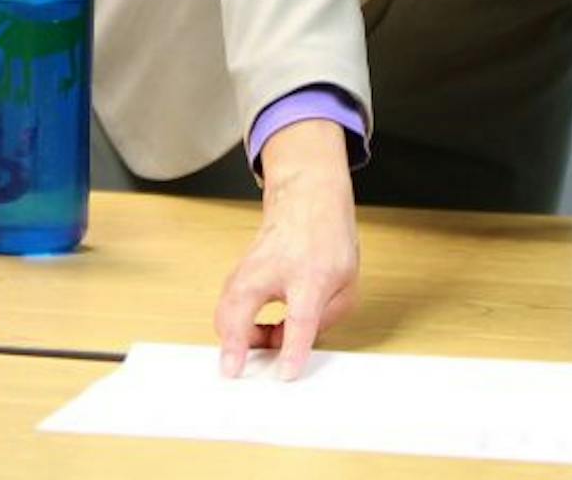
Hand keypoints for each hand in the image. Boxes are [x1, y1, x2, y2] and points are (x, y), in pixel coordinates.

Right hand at [213, 119, 358, 380]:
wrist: (306, 199)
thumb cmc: (328, 240)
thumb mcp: (347, 284)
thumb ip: (325, 321)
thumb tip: (292, 348)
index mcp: (311, 275)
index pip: (299, 318)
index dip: (292, 348)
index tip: (285, 372)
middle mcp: (273, 270)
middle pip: (240, 307)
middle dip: (233, 342)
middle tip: (235, 370)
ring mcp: (249, 269)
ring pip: (225, 308)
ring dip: (234, 336)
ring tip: (260, 346)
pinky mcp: (236, 272)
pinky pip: (227, 306)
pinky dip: (232, 325)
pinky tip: (253, 331)